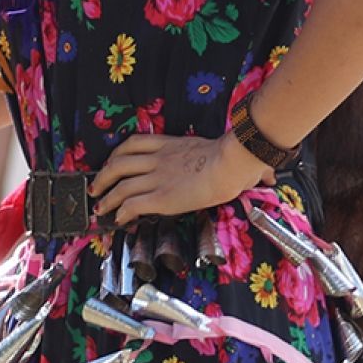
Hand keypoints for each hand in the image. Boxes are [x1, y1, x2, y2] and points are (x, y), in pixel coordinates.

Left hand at [92, 133, 275, 224]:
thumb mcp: (222, 152)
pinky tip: (119, 219)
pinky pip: (131, 204)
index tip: (112, 162)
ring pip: (119, 185)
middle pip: (118, 163)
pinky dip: (120, 212)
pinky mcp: (160, 198)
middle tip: (97, 187)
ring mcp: (157, 178)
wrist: (231, 162)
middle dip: (103, 177)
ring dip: (106, 198)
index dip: (117, 155)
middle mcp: (158, 159)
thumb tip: (264, 175)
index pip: (133, 144)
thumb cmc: (235, 157)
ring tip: (100, 207)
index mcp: (170, 145)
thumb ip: (228, 160)